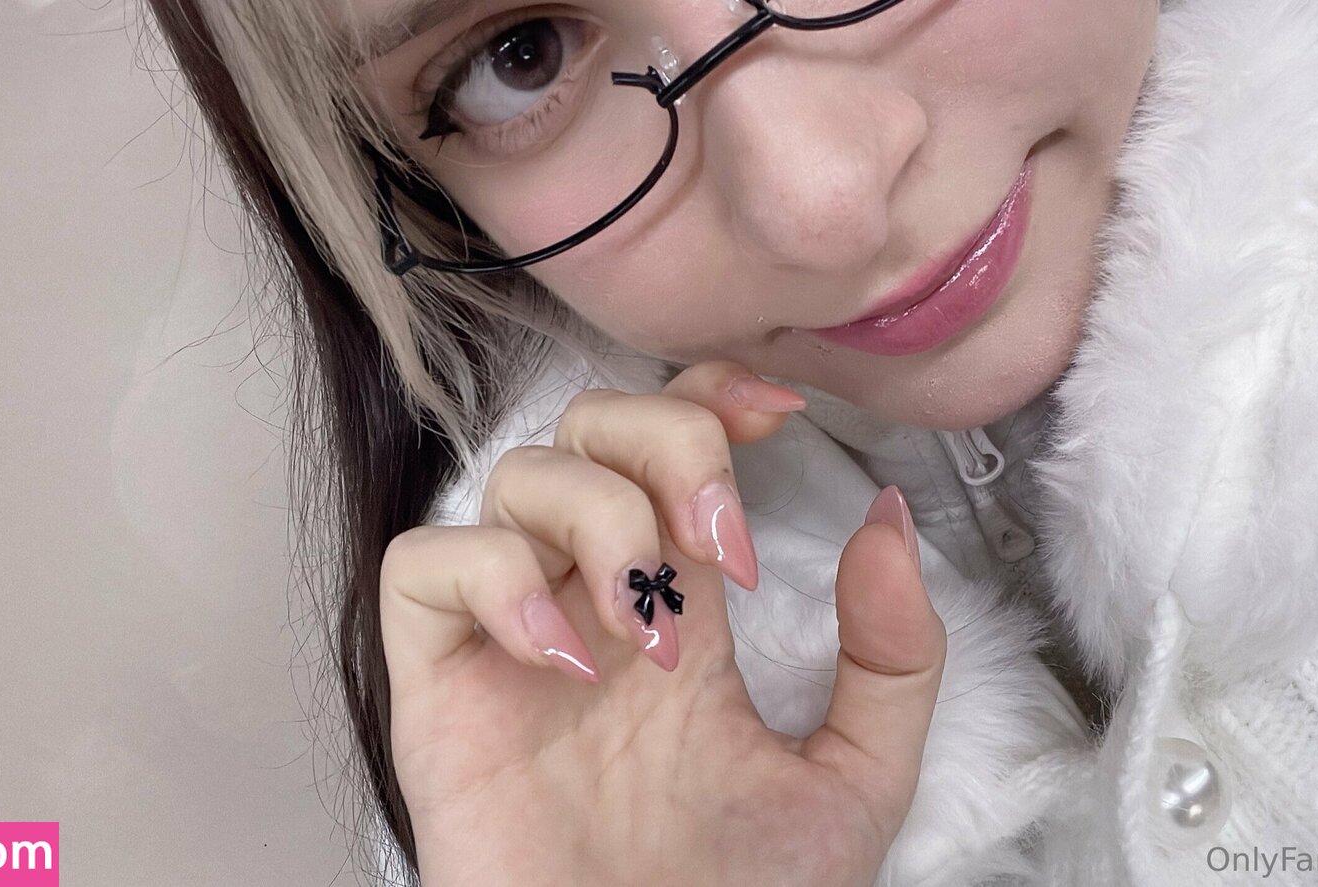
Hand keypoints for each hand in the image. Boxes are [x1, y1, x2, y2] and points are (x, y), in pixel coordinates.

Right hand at [380, 361, 947, 886]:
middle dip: (662, 443)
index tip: (774, 414)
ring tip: (648, 634)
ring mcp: (516, 639)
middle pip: (593, 426)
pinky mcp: (439, 689)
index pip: (673, 442)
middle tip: (717, 541)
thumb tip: (891, 517)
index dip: (710, 397)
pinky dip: (492, 579)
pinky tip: (561, 659)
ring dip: (596, 521)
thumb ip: (893, 658)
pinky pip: (424, 567)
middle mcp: (595, 603)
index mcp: (686, 608)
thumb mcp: (855, 780)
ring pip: (516, 474)